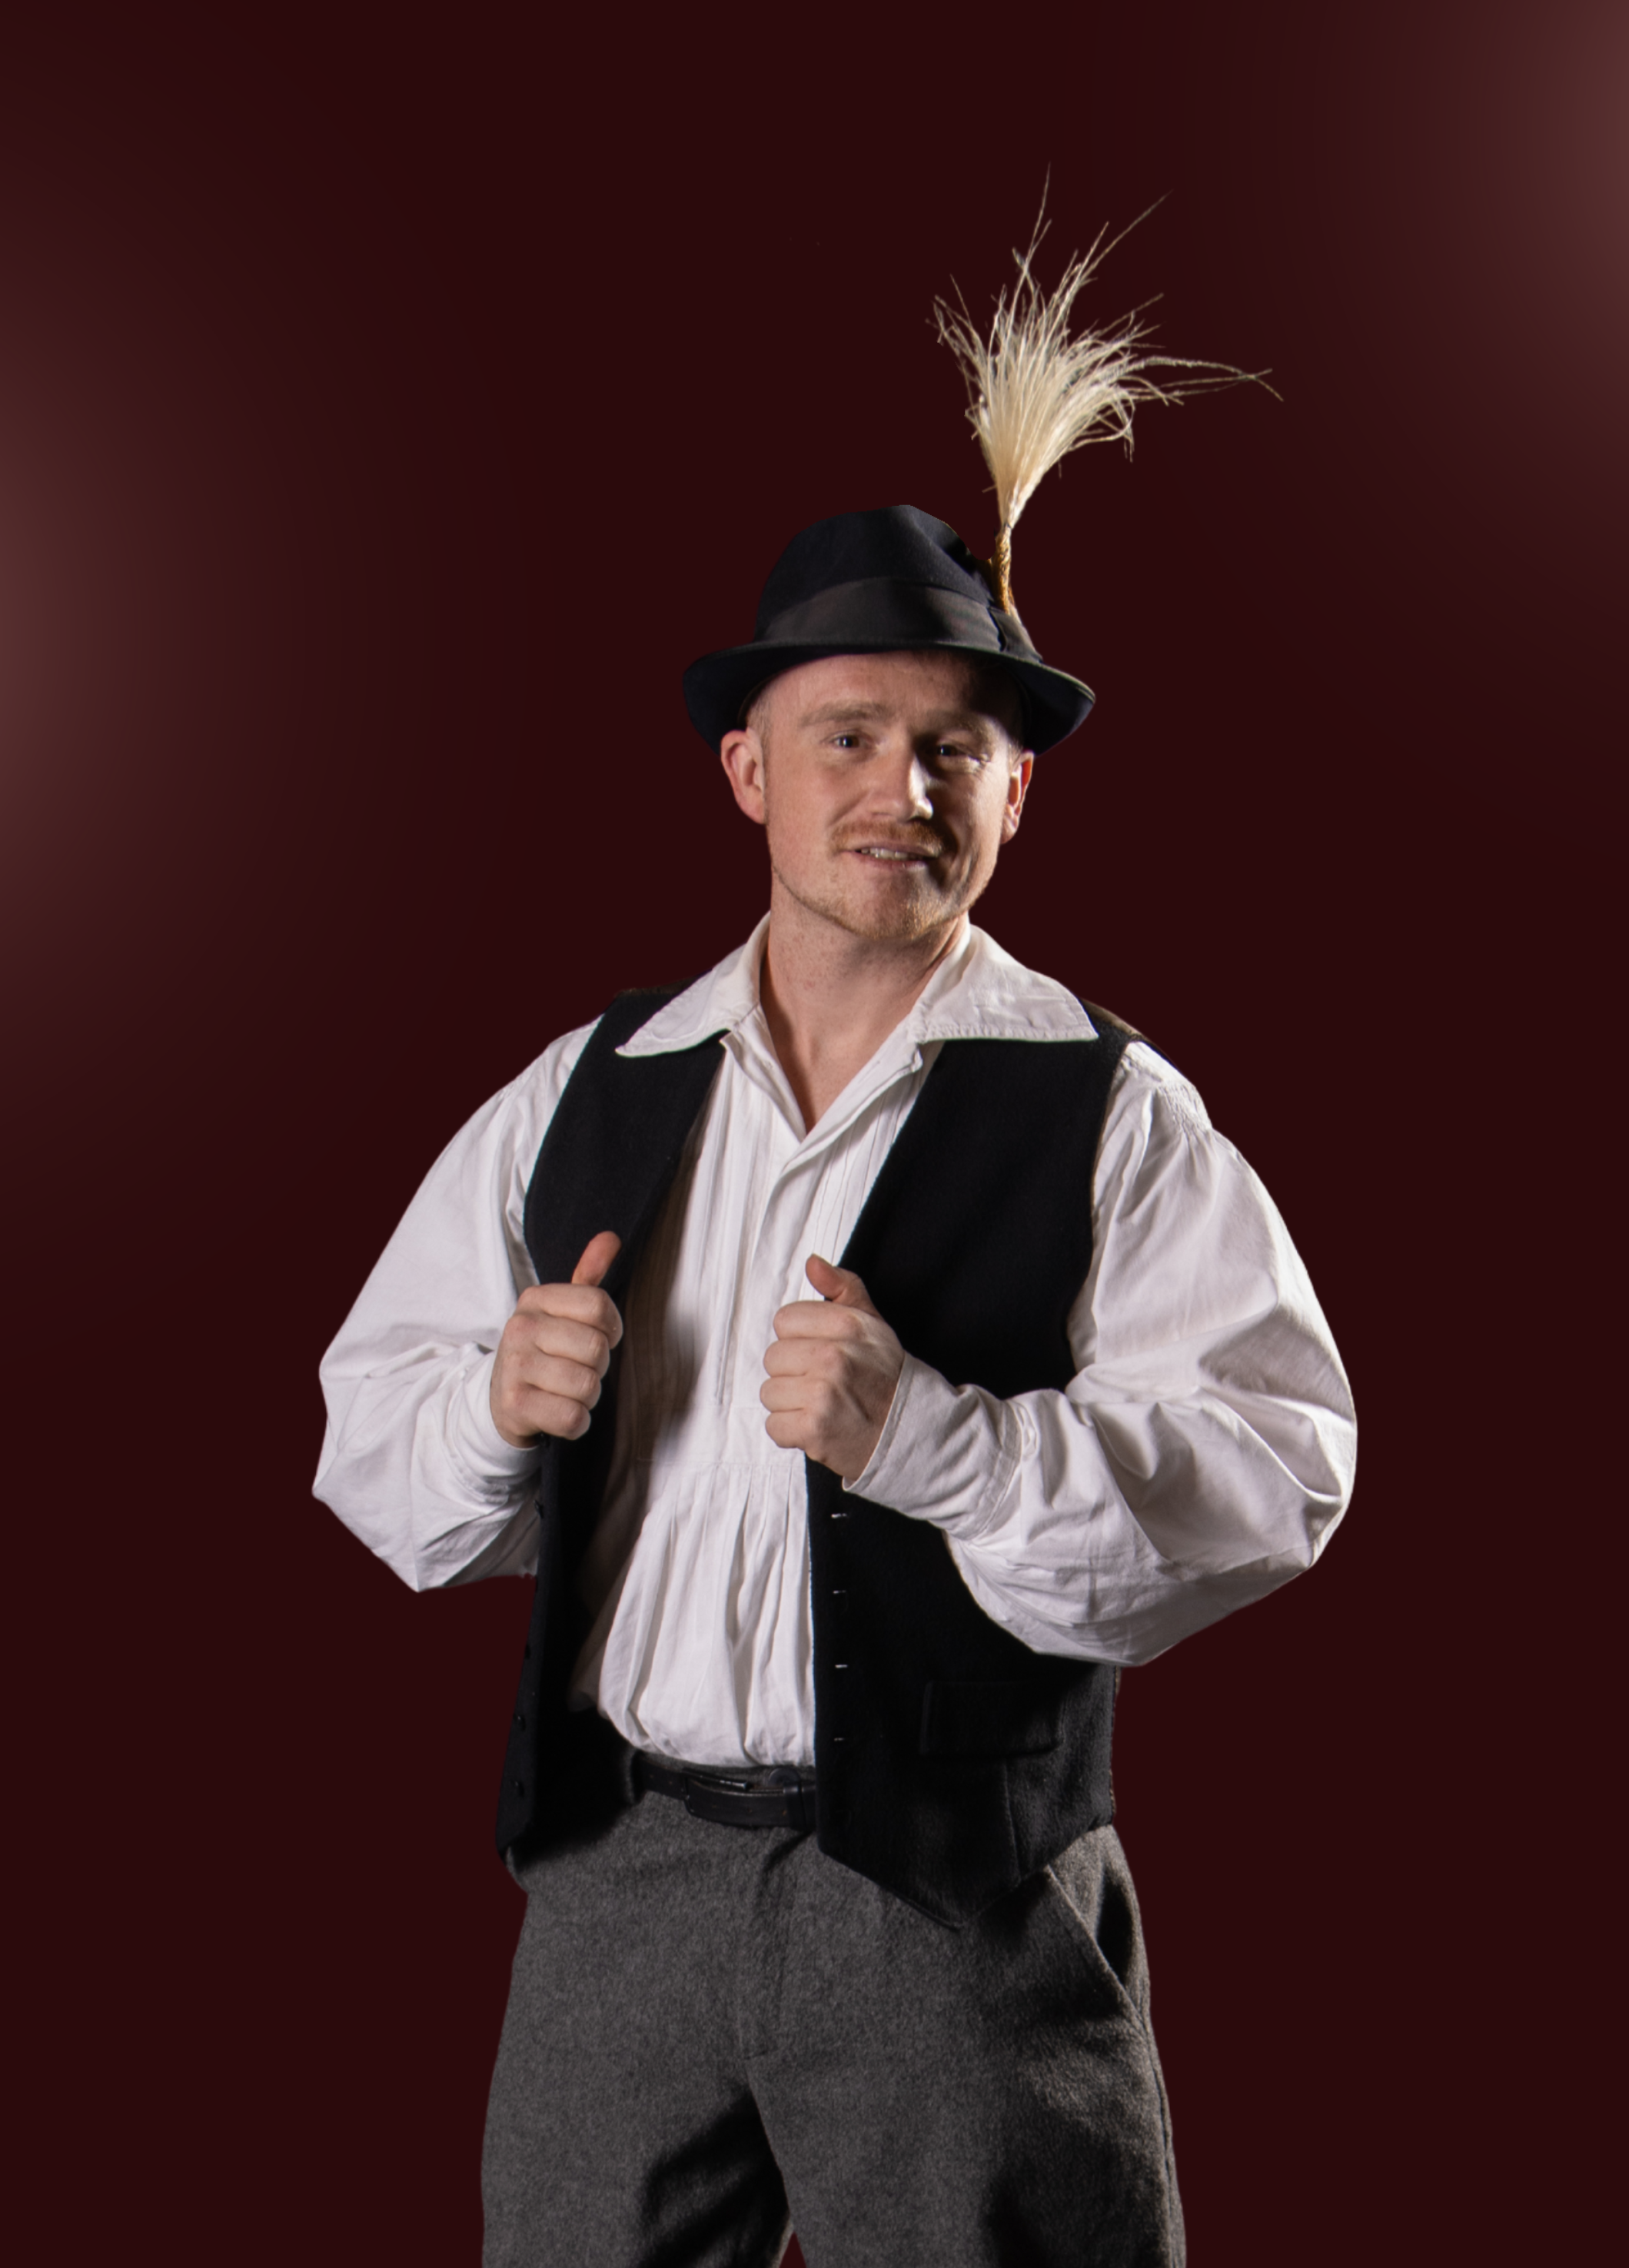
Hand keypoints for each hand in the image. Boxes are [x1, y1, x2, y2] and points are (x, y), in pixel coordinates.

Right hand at [490, 1230, 622, 1447]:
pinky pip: (572, 1417)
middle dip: (598, 1368)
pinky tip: (561, 1412)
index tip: (599, 1338)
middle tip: (578, 1370)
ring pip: (587, 1385)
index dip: (611, 1330)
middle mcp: (520, 1328)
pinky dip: (576, 1421)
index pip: (599, 1306)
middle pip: (597, 1349)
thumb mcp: (561, 1311)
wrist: (500, 1401)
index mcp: (535, 1299)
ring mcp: (514, 1367)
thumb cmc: (543, 1352)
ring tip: (567, 1391)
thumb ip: (588, 1276)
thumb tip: (611, 1237)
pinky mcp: (515, 1406)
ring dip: (587, 1397)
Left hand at [760, 1255, 904, 1481]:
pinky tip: (817, 1426)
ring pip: (770, 1393)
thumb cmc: (884, 1376)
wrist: (911, 1430)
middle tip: (824, 1383)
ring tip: (822, 1405)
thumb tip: (812, 1263)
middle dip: (793, 1372)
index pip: (784, 1320)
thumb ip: (842, 1287)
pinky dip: (792, 1432)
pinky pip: (774, 1426)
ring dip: (791, 1403)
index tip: (821, 1352)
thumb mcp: (871, 1323)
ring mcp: (822, 1395)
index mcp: (846, 1325)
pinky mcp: (813, 1430)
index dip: (800, 1338)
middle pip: (773, 1358)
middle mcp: (833, 1357)